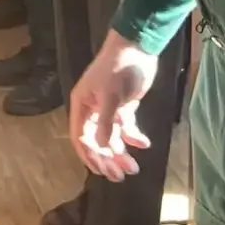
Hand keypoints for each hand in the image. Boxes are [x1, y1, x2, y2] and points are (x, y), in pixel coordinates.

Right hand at [68, 32, 157, 182]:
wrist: (137, 47)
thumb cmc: (118, 69)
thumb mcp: (111, 96)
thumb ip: (107, 123)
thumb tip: (103, 147)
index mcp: (82, 106)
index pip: (81, 137)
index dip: (89, 156)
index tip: (101, 172)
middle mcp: (92, 110)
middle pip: (97, 141)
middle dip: (108, 159)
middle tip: (120, 177)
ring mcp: (108, 109)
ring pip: (113, 137)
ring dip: (122, 152)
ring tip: (134, 168)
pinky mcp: (124, 107)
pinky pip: (126, 128)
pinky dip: (134, 137)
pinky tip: (144, 144)